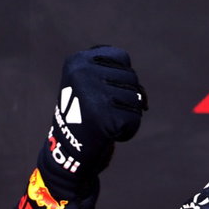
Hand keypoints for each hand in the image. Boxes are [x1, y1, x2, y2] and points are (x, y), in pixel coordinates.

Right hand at [41, 47, 147, 185]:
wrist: (66, 150)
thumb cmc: (84, 114)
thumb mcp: (90, 84)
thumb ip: (114, 75)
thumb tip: (142, 98)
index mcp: (77, 61)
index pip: (121, 58)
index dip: (120, 76)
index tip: (103, 88)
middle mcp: (83, 74)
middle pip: (131, 77)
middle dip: (124, 95)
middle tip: (100, 109)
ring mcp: (94, 96)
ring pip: (136, 98)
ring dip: (126, 113)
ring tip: (102, 120)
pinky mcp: (106, 118)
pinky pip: (135, 119)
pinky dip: (126, 130)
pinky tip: (106, 133)